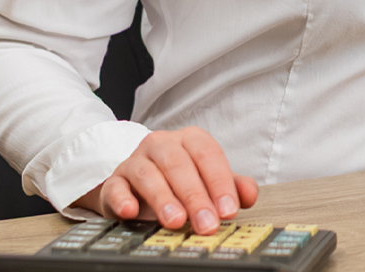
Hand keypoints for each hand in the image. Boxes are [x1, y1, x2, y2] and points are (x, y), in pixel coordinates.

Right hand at [78, 126, 258, 232]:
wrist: (137, 186)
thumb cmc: (178, 182)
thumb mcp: (207, 181)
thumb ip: (231, 187)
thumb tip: (249, 195)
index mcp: (190, 140)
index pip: (208, 155)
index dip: (220, 182)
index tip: (229, 210)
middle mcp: (162, 144)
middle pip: (179, 165)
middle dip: (195, 197)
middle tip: (207, 224)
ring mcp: (136, 160)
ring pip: (148, 174)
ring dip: (163, 199)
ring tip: (176, 221)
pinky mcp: (115, 181)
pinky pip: (116, 187)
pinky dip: (122, 199)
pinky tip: (130, 211)